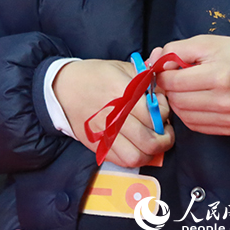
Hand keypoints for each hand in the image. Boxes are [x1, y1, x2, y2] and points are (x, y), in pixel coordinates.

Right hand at [54, 59, 174, 167]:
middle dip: (165, 138)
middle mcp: (112, 115)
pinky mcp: (96, 144)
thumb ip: (147, 79)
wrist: (62, 87)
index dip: (165, 113)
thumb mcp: (121, 67)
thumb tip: (166, 93)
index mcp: (120, 92)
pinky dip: (134, 157)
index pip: (155, 114)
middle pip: (149, 140)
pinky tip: (136, 146)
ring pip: (137, 157)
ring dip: (150, 152)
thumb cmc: (95, 76)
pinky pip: (122, 161)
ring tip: (151, 141)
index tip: (162, 109)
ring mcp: (103, 133)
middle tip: (165, 131)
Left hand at [151, 36, 229, 135]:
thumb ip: (174, 49)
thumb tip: (152, 62)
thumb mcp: (205, 43)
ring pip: (183, 115)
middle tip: (175, 79)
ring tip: (186, 89)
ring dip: (177, 102)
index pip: (174, 82)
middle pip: (176, 100)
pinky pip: (195, 125)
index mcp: (219, 76)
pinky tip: (195, 101)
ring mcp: (229, 118)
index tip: (165, 69)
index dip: (162, 74)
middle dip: (169, 88)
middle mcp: (225, 101)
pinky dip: (188, 114)